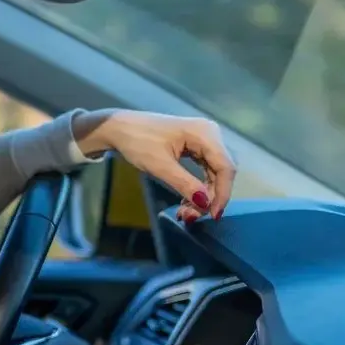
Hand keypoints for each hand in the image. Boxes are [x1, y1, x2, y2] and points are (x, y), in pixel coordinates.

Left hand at [72, 110, 235, 220]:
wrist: (120, 128)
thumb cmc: (137, 142)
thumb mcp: (159, 166)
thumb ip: (184, 184)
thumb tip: (205, 204)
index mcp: (204, 133)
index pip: (225, 167)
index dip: (222, 193)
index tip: (212, 215)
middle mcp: (210, 134)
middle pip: (222, 171)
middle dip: (210, 197)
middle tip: (190, 216)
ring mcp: (204, 139)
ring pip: (214, 174)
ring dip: (203, 195)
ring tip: (184, 212)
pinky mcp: (196, 146)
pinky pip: (205, 170)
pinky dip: (197, 188)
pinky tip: (186, 202)